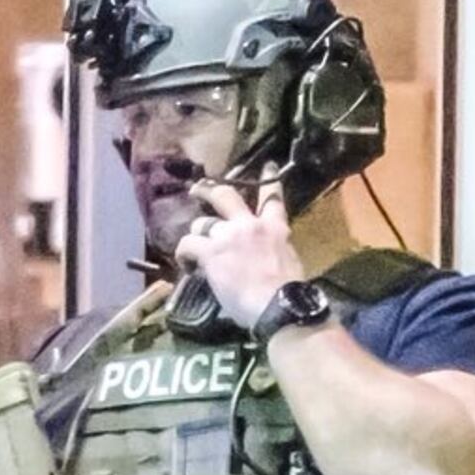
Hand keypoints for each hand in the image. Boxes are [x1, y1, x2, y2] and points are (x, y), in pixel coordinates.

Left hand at [177, 180, 299, 327]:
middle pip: (225, 195)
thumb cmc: (289, 293)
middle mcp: (250, 225)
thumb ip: (275, 250)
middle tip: (197, 190)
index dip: (270, 180)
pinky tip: (187, 265)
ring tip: (193, 249)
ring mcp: (228, 236)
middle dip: (209, 190)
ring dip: (196, 235)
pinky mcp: (211, 252)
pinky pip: (188, 244)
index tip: (268, 167)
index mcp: (275, 229)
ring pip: (201, 223)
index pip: (273, 199)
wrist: (279, 306)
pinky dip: (185, 254)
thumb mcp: (290, 263)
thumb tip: (266, 254)